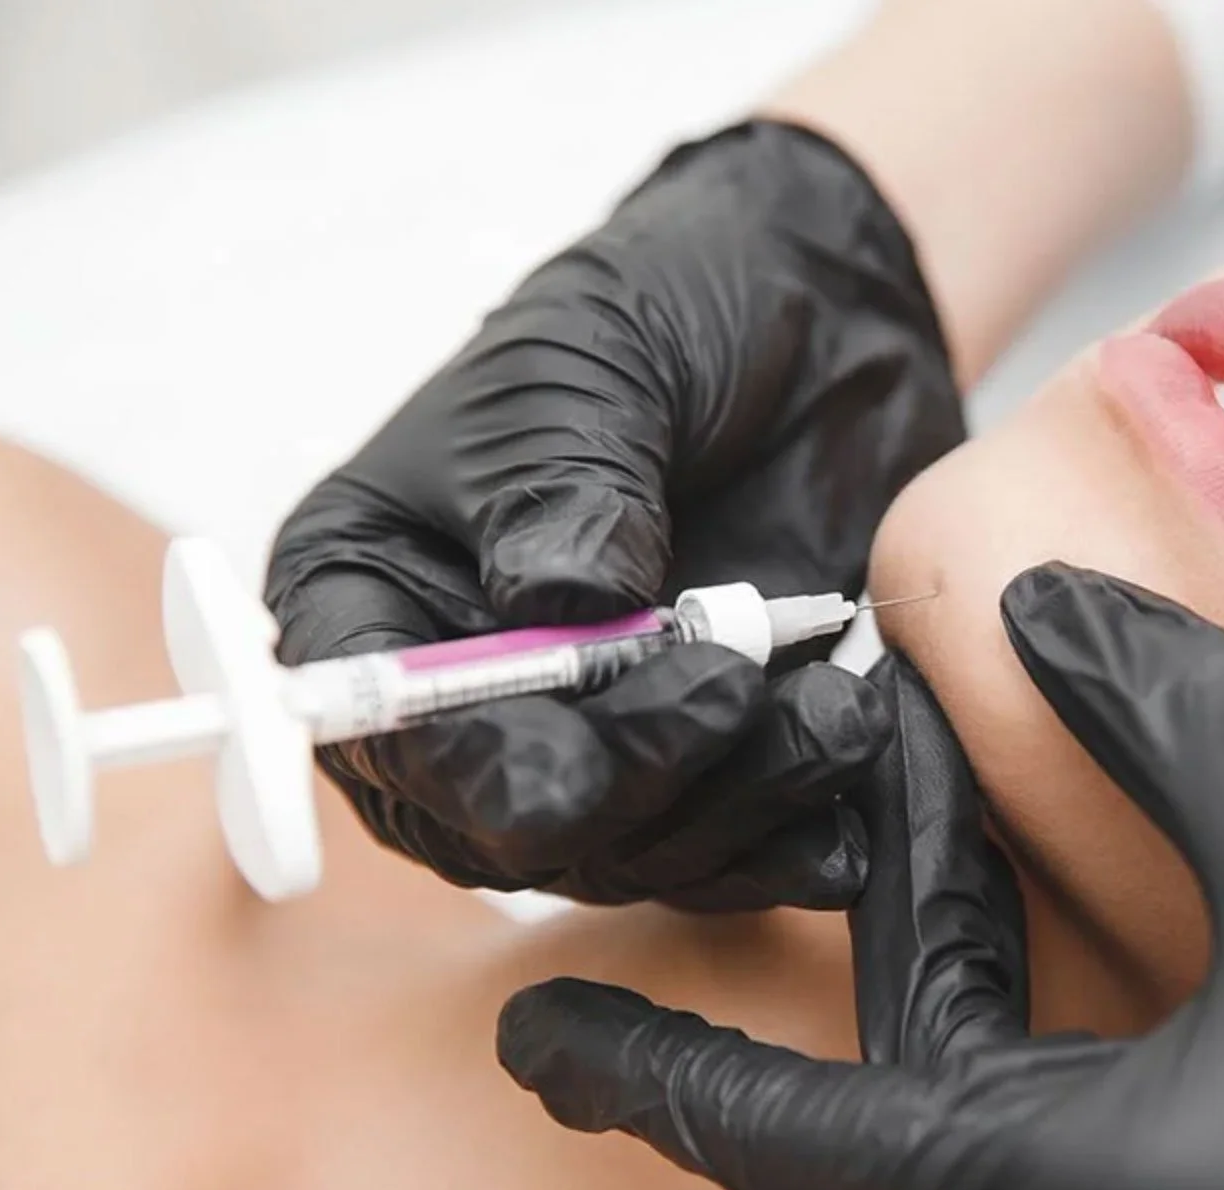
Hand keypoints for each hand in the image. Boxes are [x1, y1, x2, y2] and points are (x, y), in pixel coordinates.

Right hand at [265, 120, 962, 906]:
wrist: (820, 309)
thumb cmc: (667, 304)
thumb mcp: (595, 358)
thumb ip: (562, 476)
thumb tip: (559, 599)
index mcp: (383, 585)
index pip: (374, 721)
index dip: (460, 767)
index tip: (558, 769)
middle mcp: (473, 689)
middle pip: (508, 819)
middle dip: (625, 784)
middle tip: (728, 692)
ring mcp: (597, 734)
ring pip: (631, 849)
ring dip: (732, 808)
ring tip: (831, 715)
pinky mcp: (708, 758)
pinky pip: (730, 852)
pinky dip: (791, 845)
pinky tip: (849, 809)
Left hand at [496, 564, 1223, 1189]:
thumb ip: (1167, 713)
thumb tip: (1043, 624)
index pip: (796, 1136)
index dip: (648, 1070)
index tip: (535, 1035)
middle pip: (919, 1109)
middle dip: (903, 926)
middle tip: (913, 765)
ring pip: (1025, 1137)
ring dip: (1001, 975)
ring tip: (1019, 804)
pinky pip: (1127, 1155)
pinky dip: (1100, 1028)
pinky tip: (1152, 903)